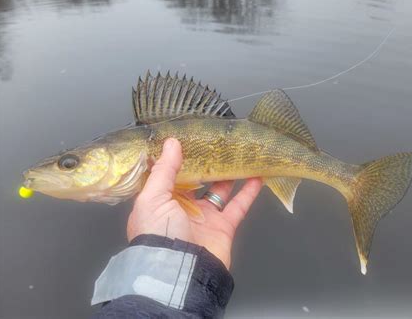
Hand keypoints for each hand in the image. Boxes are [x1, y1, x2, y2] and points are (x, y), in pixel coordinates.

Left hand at [127, 138, 262, 268]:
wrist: (180, 271)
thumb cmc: (158, 234)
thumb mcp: (153, 198)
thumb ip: (164, 170)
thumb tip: (172, 143)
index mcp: (159, 201)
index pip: (168, 175)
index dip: (176, 158)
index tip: (187, 139)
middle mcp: (181, 209)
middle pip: (196, 181)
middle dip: (205, 164)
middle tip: (216, 143)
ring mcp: (203, 218)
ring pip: (219, 191)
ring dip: (229, 174)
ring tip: (238, 155)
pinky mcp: (223, 227)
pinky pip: (238, 206)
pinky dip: (249, 192)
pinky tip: (258, 176)